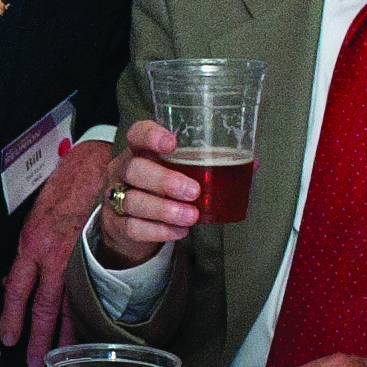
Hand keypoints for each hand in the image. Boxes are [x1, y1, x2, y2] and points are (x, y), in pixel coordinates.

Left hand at [0, 138, 116, 361]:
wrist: (96, 168)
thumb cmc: (63, 191)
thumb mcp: (33, 220)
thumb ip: (25, 254)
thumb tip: (13, 283)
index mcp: (31, 244)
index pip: (17, 290)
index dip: (11, 317)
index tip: (9, 338)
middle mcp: (53, 254)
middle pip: (43, 306)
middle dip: (37, 336)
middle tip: (33, 360)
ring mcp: (78, 257)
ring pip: (68, 304)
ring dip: (62, 333)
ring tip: (57, 355)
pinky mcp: (99, 256)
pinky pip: (89, 292)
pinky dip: (85, 313)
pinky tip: (84, 331)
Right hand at [87, 119, 201, 266]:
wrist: (132, 225)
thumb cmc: (162, 190)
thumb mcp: (177, 171)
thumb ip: (205, 166)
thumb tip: (251, 165)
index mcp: (138, 151)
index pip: (137, 134)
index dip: (150, 136)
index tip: (172, 143)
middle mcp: (122, 170)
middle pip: (134, 169)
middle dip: (164, 180)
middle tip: (193, 191)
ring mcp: (115, 198)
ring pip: (133, 201)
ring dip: (165, 210)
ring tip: (191, 216)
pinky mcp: (116, 224)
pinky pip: (133, 227)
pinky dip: (159, 231)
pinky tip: (179, 231)